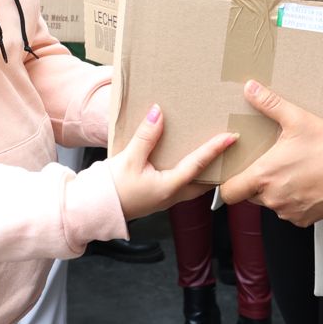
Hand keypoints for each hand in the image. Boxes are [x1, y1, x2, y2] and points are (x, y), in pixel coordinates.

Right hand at [105, 104, 236, 219]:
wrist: (92, 210)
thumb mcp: (128, 159)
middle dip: (218, 169)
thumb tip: (159, 113)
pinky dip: (190, 174)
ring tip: (213, 157)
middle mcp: (171, 196)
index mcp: (168, 188)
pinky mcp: (157, 197)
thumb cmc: (110, 189)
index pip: (198, 165)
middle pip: (203, 183)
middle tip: (231, 153)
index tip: (231, 137)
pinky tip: (185, 162)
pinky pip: (181, 185)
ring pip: (193, 186)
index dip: (215, 149)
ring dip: (204, 173)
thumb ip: (146, 136)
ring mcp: (165, 199)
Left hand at [219, 80, 322, 226]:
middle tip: (275, 164)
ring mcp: (288, 211)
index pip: (229, 192)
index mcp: (264, 175)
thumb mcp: (298, 120)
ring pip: (271, 204)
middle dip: (258, 182)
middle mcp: (273, 198)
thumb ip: (270, 104)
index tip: (237, 173)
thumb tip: (250, 88)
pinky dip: (295, 201)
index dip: (229, 183)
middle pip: (250, 196)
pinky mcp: (304, 219)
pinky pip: (290, 212)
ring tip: (295, 172)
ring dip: (277, 192)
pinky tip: (307, 184)